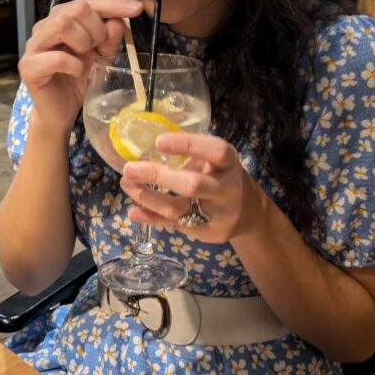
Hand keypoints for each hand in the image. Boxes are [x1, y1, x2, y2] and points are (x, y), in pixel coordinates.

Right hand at [18, 0, 142, 133]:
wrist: (61, 111)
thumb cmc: (79, 80)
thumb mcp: (102, 56)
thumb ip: (110, 38)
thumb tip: (118, 20)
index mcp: (62, 19)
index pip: (88, 1)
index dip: (113, 3)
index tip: (137, 9)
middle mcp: (45, 26)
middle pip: (75, 8)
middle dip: (96, 29)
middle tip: (97, 50)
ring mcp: (34, 45)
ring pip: (62, 24)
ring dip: (83, 42)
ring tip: (85, 59)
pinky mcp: (28, 66)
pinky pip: (56, 57)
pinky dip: (74, 65)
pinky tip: (76, 72)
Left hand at [120, 131, 262, 243]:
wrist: (248, 213)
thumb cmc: (222, 177)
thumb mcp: (216, 162)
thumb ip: (190, 156)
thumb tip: (145, 148)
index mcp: (229, 164)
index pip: (214, 151)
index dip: (188, 145)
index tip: (159, 141)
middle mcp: (227, 189)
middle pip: (193, 185)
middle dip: (157, 176)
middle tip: (129, 168)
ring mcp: (218, 214)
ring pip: (179, 209)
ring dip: (147, 197)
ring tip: (126, 185)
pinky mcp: (208, 232)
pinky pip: (175, 225)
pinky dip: (152, 218)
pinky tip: (133, 211)